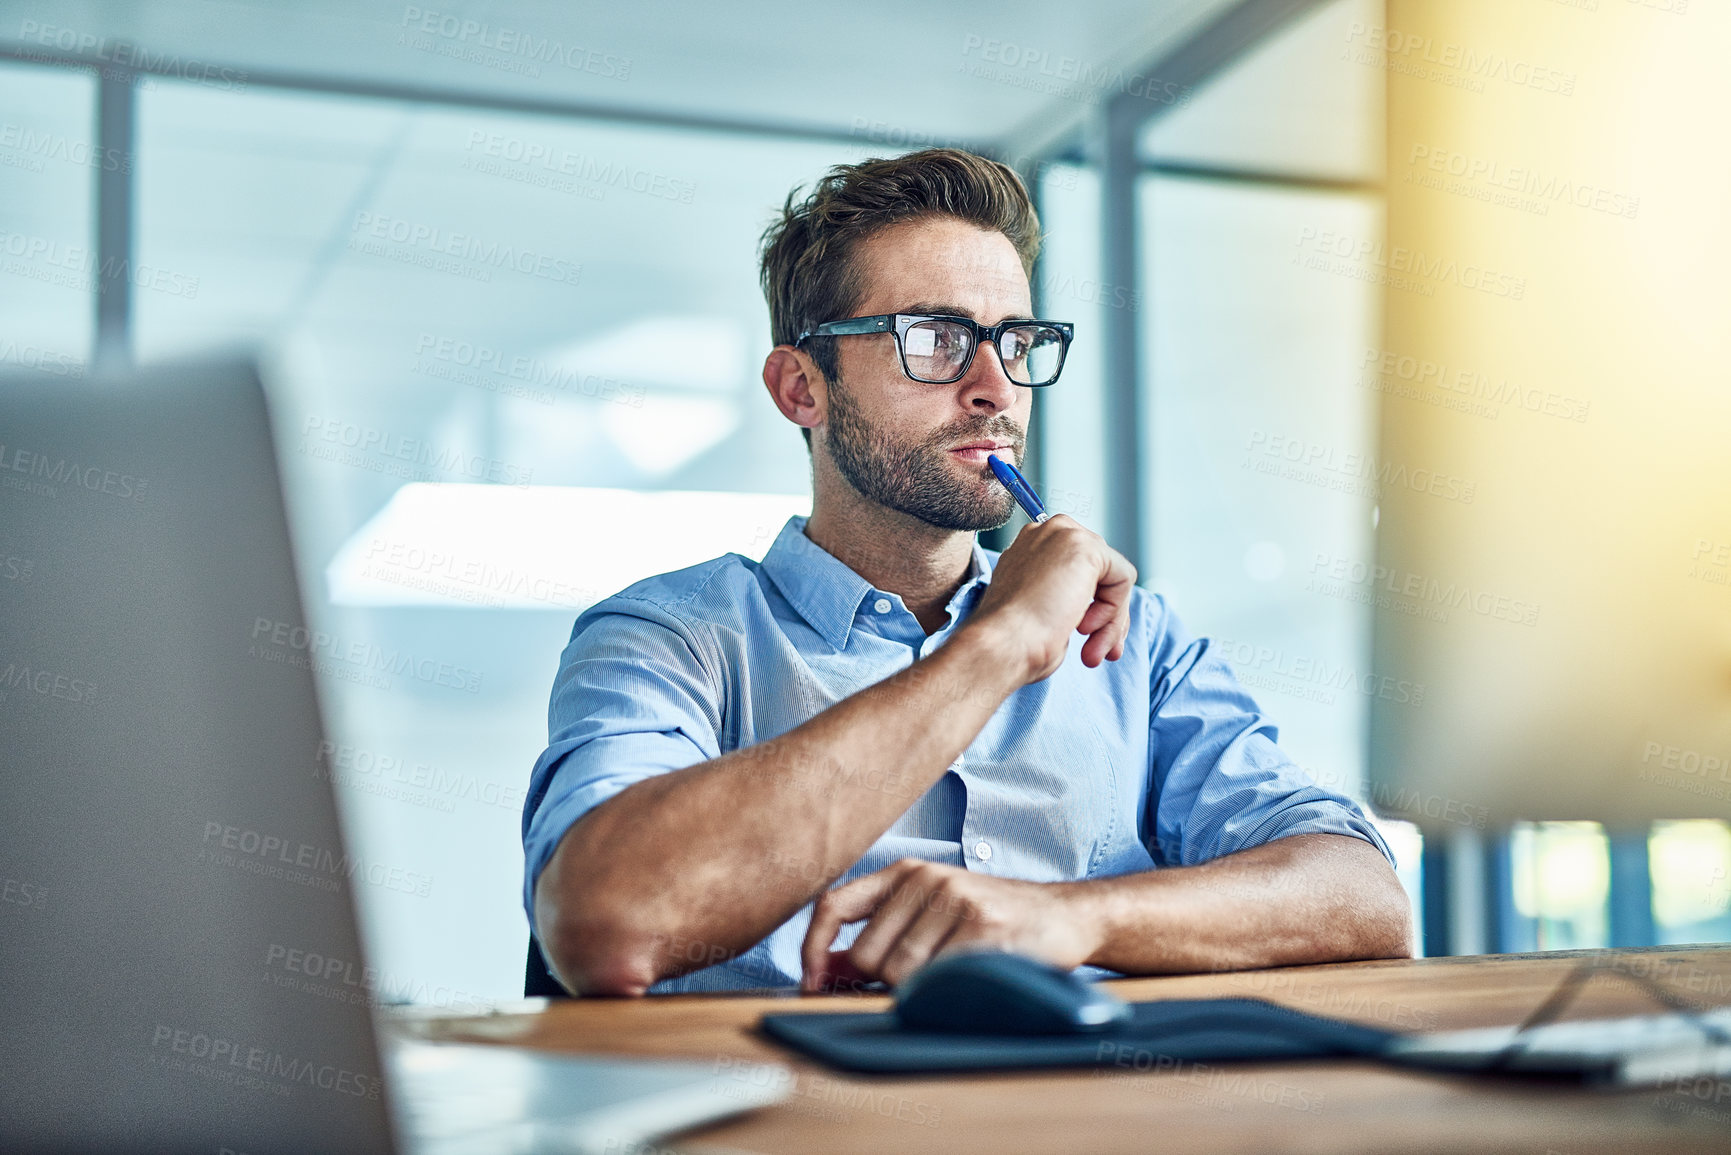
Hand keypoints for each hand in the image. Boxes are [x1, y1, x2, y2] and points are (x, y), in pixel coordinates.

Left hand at [800, 858, 1102, 991]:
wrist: (1063, 916)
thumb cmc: (992, 921)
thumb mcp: (931, 914)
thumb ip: (880, 937)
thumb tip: (825, 971)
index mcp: (904, 873)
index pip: (833, 905)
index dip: (813, 948)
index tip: (811, 983)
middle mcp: (926, 878)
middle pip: (867, 955)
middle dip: (883, 983)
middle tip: (922, 981)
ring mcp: (955, 899)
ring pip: (900, 974)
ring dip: (921, 992)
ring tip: (954, 977)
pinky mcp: (982, 927)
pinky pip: (936, 980)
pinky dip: (944, 994)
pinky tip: (967, 981)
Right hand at [964, 515, 1135, 681]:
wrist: (1003, 644)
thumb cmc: (1014, 639)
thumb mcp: (1040, 610)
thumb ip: (1064, 597)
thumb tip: (1094, 608)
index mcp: (1031, 546)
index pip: (1080, 569)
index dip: (1091, 606)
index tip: (1090, 639)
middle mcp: (1047, 533)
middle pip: (1100, 571)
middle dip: (1106, 614)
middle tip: (1097, 650)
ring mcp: (1066, 535)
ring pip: (1114, 576)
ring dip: (1110, 620)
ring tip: (1092, 651)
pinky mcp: (1087, 547)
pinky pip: (1123, 578)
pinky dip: (1114, 610)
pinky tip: (1087, 627)